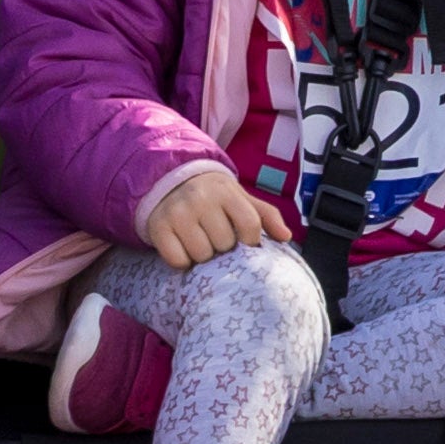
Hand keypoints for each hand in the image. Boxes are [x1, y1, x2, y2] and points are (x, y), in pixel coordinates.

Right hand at [139, 163, 281, 270]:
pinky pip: (177, 260)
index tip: (244, 241)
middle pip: (224, 244)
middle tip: (215, 237)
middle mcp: (201, 199)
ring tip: (200, 241)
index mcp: (227, 191)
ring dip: (203, 255)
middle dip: (223, 247)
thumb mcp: (241, 198)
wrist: (171, 182)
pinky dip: (182, 261)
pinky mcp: (158, 227)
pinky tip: (183, 247)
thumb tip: (286, 236)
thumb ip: (266, 215)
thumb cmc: (213, 197)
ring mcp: (178, 213)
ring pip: (201, 254)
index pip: (250, 224)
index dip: (251, 241)